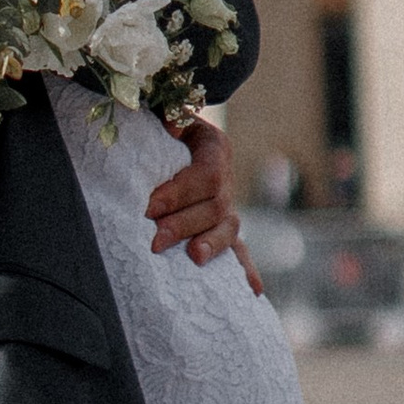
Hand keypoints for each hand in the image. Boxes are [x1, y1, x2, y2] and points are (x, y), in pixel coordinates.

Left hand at [147, 118, 258, 284]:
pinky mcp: (223, 228)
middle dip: (184, 225)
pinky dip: (246, 269)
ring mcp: (227, 205)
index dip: (180, 193)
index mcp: (214, 147)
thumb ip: (168, 116)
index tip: (150, 206)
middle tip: (155, 240)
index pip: (205, 175)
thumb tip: (171, 126)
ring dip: (211, 246)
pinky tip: (253, 291)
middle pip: (216, 207)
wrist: (169, 131)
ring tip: (193, 258)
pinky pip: (238, 250)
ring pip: (229, 229)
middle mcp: (225, 178)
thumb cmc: (160, 124)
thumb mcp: (164, 112)